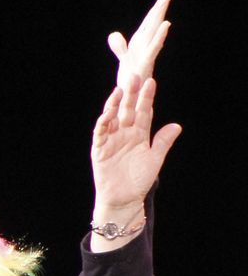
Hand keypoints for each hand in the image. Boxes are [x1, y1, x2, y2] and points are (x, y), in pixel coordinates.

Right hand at [90, 77, 180, 250]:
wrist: (124, 198)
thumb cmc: (139, 180)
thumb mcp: (155, 159)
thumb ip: (163, 142)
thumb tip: (177, 126)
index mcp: (139, 134)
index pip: (143, 112)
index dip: (146, 98)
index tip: (151, 83)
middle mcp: (124, 134)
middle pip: (127, 110)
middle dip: (131, 95)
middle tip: (134, 77)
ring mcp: (111, 140)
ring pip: (112, 118)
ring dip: (115, 105)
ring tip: (120, 91)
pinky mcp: (100, 150)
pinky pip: (100, 134)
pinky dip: (103, 124)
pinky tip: (107, 114)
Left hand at [108, 0, 171, 88]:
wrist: (131, 99)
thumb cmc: (130, 80)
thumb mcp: (124, 60)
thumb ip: (120, 47)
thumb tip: (114, 34)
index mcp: (140, 42)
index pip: (149, 20)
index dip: (156, 6)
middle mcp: (145, 45)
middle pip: (153, 21)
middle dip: (160, 5)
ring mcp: (146, 53)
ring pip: (154, 30)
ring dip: (160, 15)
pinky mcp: (145, 63)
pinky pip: (153, 48)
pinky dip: (159, 36)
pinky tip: (166, 25)